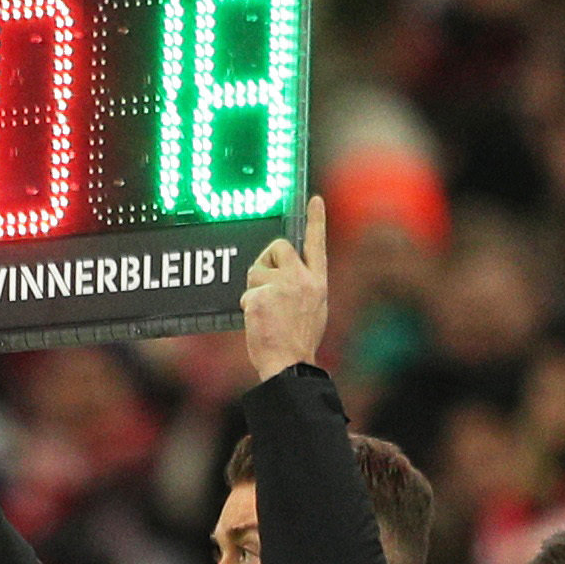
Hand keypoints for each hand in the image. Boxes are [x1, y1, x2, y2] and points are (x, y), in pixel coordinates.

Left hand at [239, 194, 329, 381]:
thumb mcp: (313, 307)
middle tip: (266, 284)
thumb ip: (302, 284)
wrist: (290, 364)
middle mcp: (302, 279)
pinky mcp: (260, 298)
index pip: (317, 244)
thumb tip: (285, 272)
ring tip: (266, 311)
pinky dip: (248, 307)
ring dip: (255, 288)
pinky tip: (258, 323)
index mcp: (317, 281)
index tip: (315, 198)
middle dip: (266, 260)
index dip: (316, 220)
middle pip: (277, 247)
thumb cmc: (299, 339)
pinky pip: (247, 293)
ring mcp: (281, 288)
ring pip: (256, 270)